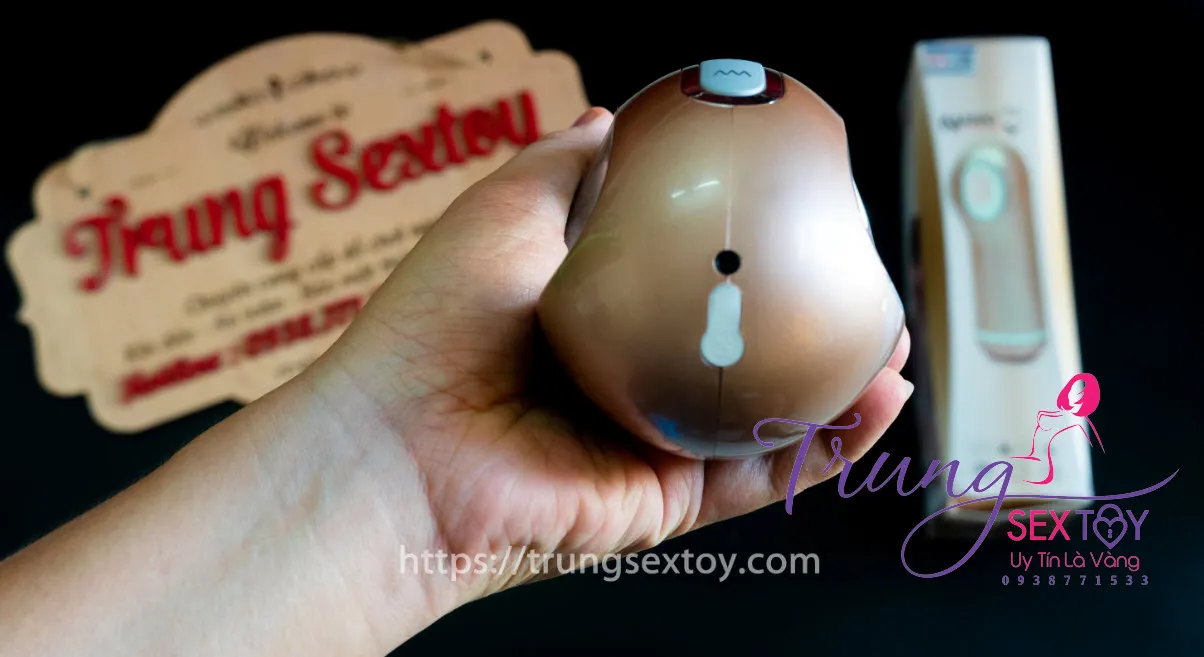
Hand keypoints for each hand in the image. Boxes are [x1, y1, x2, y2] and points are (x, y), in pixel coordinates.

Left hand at [307, 106, 912, 626]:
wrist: (401, 447)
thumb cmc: (437, 323)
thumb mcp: (508, 210)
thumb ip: (568, 167)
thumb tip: (605, 117)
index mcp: (602, 318)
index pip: (697, 284)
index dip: (756, 255)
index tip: (809, 220)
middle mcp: (635, 381)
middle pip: (746, 351)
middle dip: (814, 322)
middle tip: (864, 285)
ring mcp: (657, 444)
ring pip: (771, 414)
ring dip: (842, 382)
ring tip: (893, 341)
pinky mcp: (671, 501)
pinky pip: (766, 473)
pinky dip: (830, 443)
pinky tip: (879, 399)